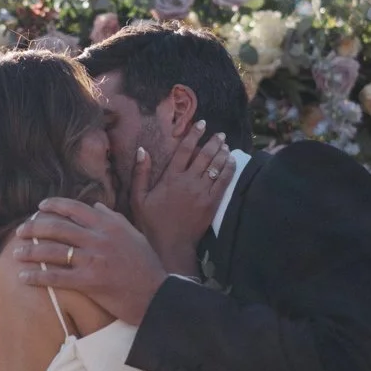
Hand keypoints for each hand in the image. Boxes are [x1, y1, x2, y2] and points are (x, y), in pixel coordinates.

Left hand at [15, 198, 167, 325]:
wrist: (157, 295)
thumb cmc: (146, 266)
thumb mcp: (134, 235)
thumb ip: (114, 219)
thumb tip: (95, 206)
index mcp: (109, 224)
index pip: (75, 208)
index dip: (54, 205)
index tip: (40, 207)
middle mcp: (99, 238)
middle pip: (57, 227)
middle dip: (34, 227)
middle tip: (20, 231)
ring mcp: (94, 259)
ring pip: (53, 250)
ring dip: (30, 251)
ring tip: (15, 254)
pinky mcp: (90, 281)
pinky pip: (57, 276)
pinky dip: (37, 276)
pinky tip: (24, 277)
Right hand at [131, 120, 232, 272]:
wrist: (171, 246)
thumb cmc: (152, 222)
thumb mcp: (138, 198)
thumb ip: (140, 173)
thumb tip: (143, 150)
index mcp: (171, 178)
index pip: (185, 150)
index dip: (194, 135)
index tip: (201, 124)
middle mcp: (189, 181)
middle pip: (205, 155)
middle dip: (214, 142)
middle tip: (220, 134)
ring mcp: (203, 192)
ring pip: (216, 166)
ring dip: (223, 153)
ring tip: (226, 145)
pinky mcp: (212, 203)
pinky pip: (224, 182)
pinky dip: (229, 169)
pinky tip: (232, 162)